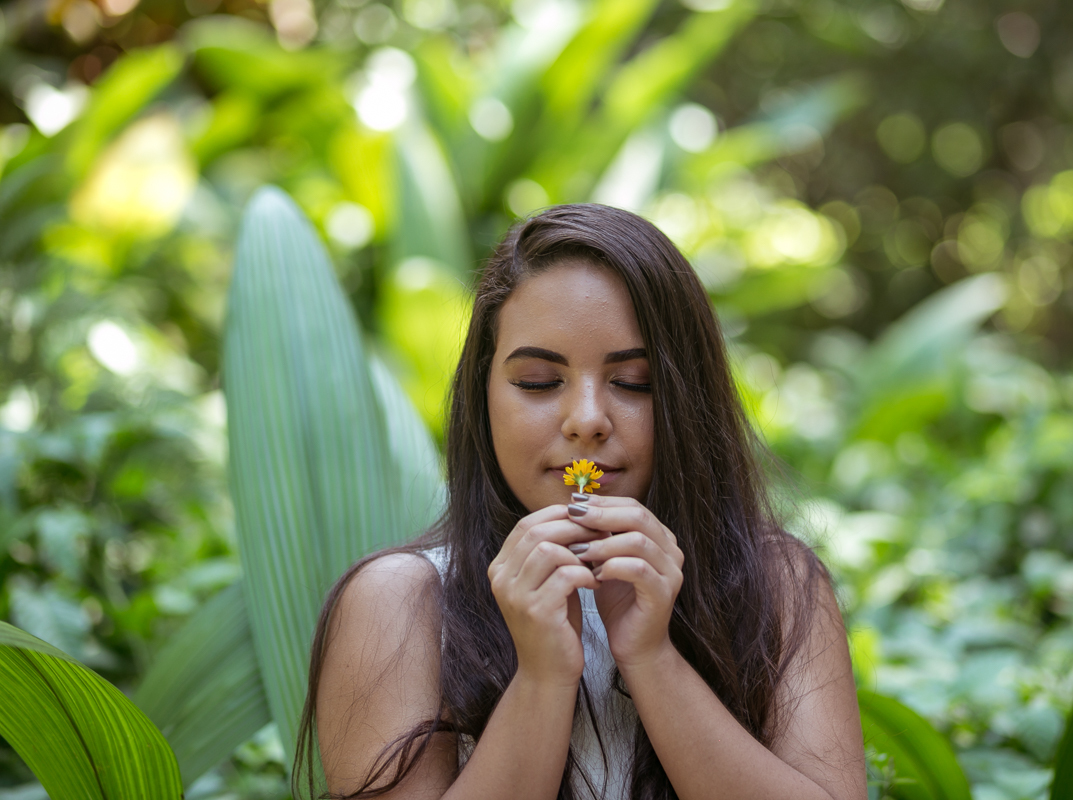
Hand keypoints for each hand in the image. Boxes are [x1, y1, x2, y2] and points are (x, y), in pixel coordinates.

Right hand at [487, 504, 604, 686]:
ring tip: (598, 561)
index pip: (526, 524)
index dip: (559, 515)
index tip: (588, 518)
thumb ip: (552, 551)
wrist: (548, 672)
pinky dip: (586, 574)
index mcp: (500, 567)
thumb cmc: (554, 623)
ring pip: (548, 550)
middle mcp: (500, 579)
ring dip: (580, 551)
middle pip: (536, 532)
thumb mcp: (547, 582)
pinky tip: (597, 582)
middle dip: (573, 528)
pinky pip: (565, 575)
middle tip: (601, 534)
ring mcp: (515, 595)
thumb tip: (578, 513)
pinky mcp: (535, 611)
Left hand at [567, 496, 683, 669]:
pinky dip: (613, 566)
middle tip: (572, 517)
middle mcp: (671, 550)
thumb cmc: (617, 600)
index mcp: (659, 538)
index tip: (572, 504)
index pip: (632, 506)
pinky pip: (638, 569)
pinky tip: (594, 574)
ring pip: (638, 541)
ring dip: (603, 543)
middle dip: (601, 515)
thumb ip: (599, 536)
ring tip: (577, 550)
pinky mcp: (664, 593)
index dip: (602, 503)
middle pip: (638, 516)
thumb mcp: (605, 561)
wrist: (634, 645)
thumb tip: (574, 507)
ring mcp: (671, 572)